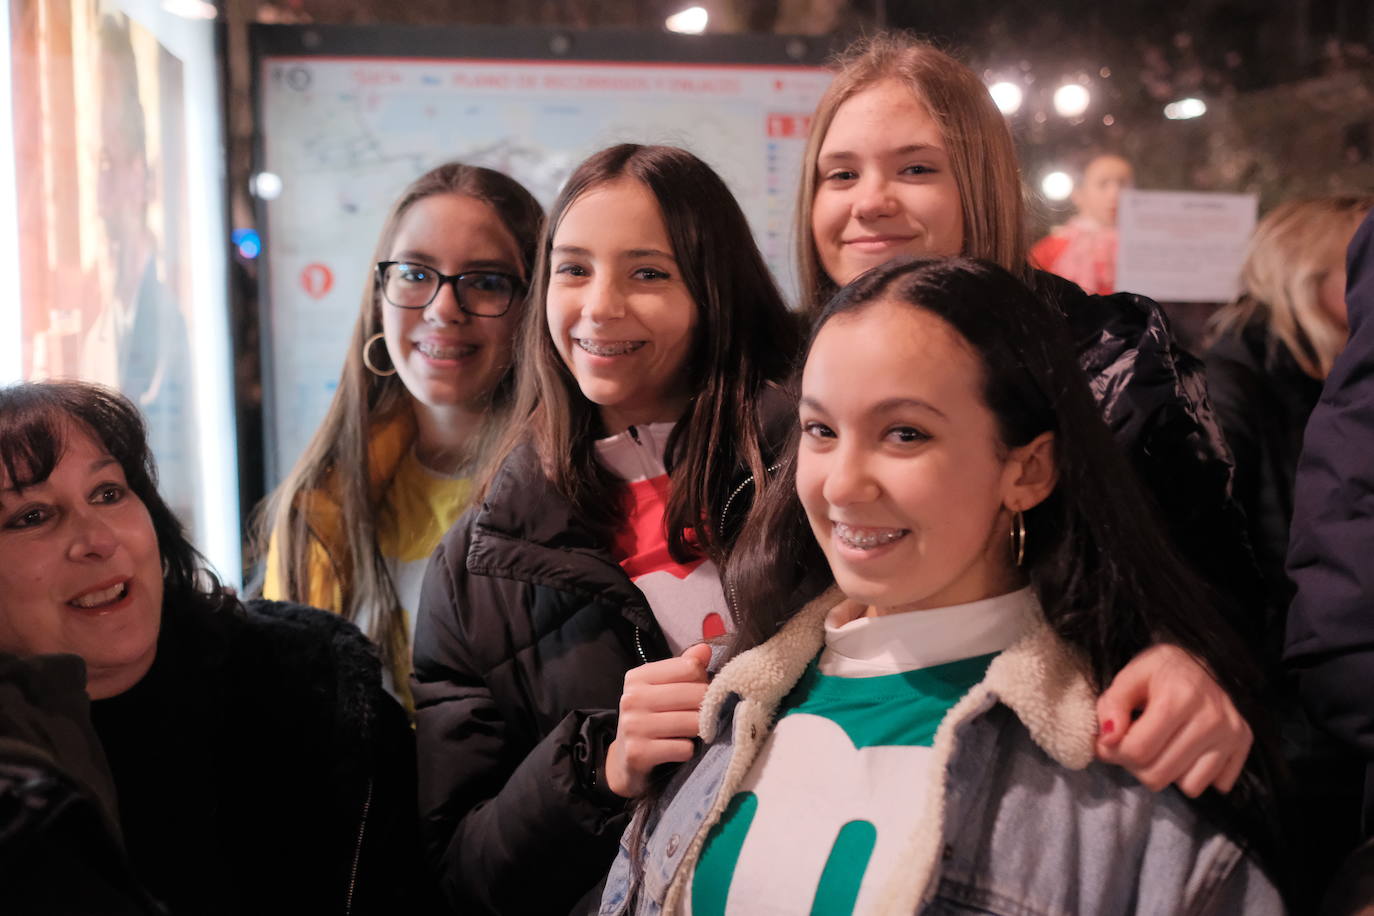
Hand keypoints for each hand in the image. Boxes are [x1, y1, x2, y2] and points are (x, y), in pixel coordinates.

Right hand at [605, 643, 712, 798]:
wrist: (624, 761)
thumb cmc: (651, 719)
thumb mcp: (662, 689)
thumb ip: (685, 668)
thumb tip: (705, 649)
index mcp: (638, 676)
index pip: (690, 667)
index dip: (704, 681)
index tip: (698, 693)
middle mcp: (632, 698)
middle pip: (696, 694)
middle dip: (707, 707)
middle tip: (702, 716)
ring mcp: (633, 726)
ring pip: (693, 722)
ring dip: (700, 730)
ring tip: (692, 732)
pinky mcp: (638, 753)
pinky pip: (684, 748)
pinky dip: (688, 750)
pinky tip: (678, 749)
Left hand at [1094, 644, 1250, 796]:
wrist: (1203, 661)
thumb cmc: (1162, 671)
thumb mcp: (1130, 676)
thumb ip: (1112, 706)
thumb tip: (1107, 740)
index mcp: (1179, 696)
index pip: (1137, 751)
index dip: (1113, 752)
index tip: (1109, 742)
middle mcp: (1211, 717)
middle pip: (1159, 775)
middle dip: (1136, 766)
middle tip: (1134, 744)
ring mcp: (1231, 733)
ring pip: (1187, 786)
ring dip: (1166, 771)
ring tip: (1162, 745)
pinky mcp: (1244, 744)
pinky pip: (1213, 784)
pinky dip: (1195, 773)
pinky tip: (1187, 750)